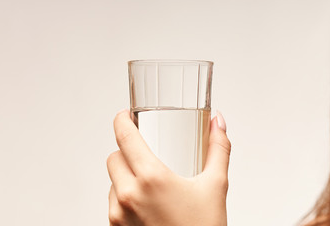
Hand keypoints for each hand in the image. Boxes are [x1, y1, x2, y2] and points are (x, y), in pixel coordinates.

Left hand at [107, 109, 230, 225]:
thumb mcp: (215, 185)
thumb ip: (218, 148)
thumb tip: (218, 122)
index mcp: (151, 178)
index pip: (125, 137)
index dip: (122, 120)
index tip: (125, 114)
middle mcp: (129, 195)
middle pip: (114, 157)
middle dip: (127, 151)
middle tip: (146, 153)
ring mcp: (119, 214)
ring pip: (112, 181)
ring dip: (125, 176)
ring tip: (150, 184)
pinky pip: (112, 202)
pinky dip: (124, 197)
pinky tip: (146, 203)